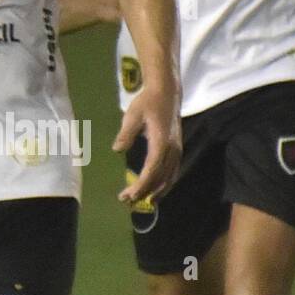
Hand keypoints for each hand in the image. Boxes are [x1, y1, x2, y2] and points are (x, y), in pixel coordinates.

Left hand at [113, 84, 182, 203]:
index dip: (141, 185)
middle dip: (145, 192)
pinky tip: (156, 190)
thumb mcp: (132, 115)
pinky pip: (173, 172)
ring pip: (170, 177)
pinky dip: (164, 183)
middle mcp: (172, 149)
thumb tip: (117, 149)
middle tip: (128, 201)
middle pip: (161, 178)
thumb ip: (126, 134)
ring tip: (142, 201)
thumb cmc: (147, 103)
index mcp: (161, 142)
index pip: (152, 170)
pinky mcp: (177, 149)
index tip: (129, 195)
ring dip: (156, 191)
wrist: (166, 93)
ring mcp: (177, 150)